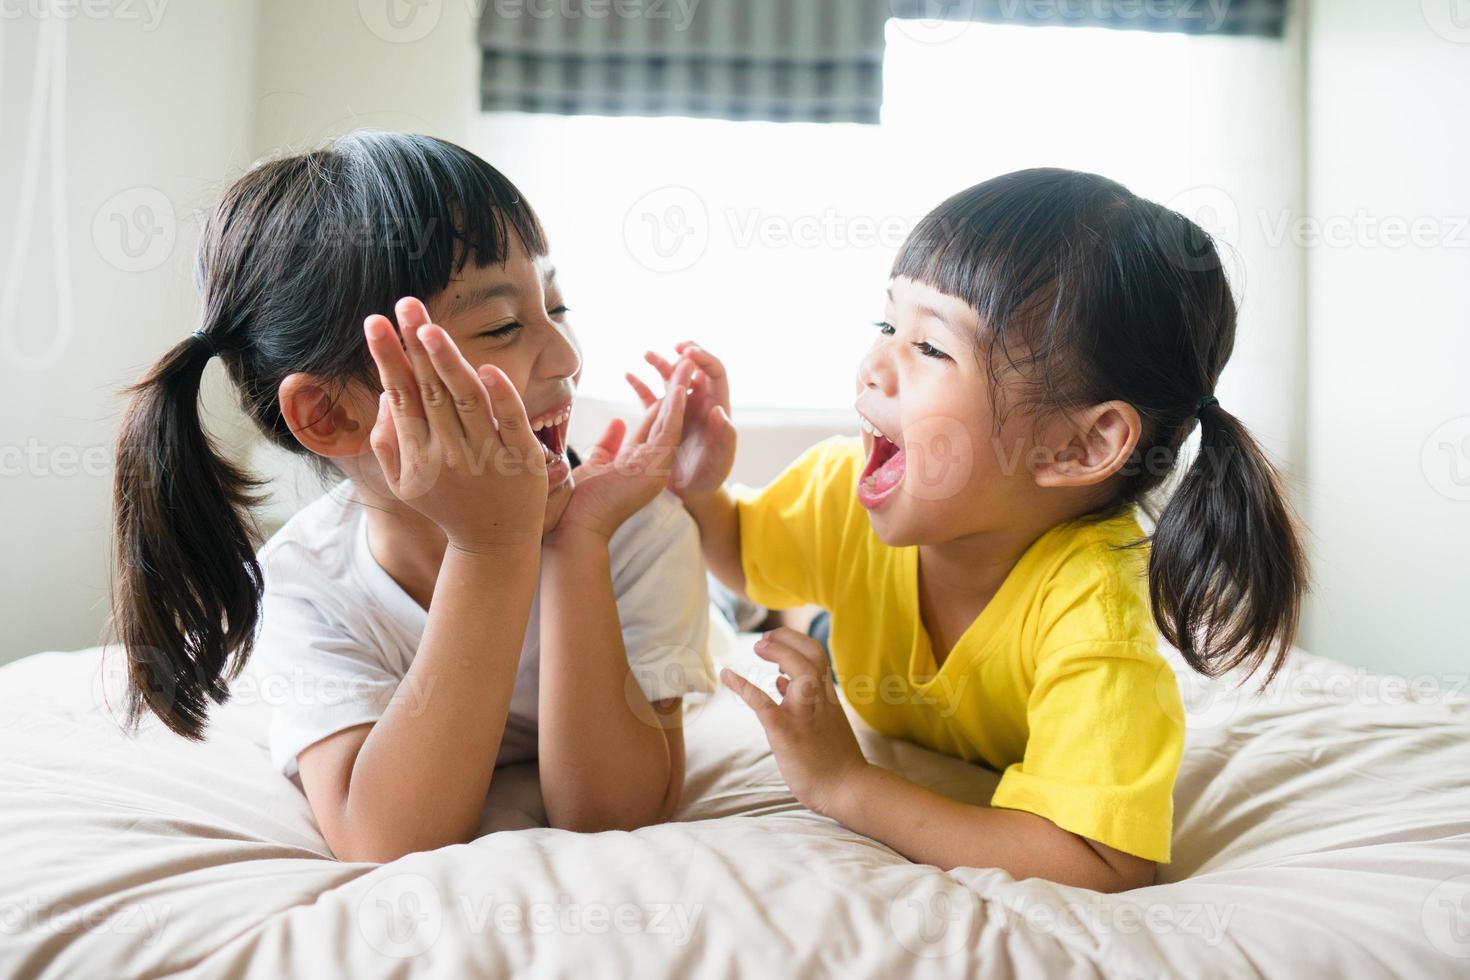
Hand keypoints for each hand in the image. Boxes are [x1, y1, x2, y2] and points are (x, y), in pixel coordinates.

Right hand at [364, 297, 547, 553]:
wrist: (495, 545)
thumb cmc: (448, 506)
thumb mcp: (405, 483)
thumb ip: (388, 442)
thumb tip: (385, 394)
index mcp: (418, 455)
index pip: (400, 396)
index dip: (388, 358)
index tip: (375, 322)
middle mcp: (449, 453)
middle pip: (430, 390)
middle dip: (415, 345)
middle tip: (405, 304)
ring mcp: (487, 455)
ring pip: (465, 400)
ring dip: (448, 362)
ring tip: (431, 328)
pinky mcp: (522, 458)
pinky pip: (510, 421)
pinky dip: (499, 395)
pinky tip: (485, 368)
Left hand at [551, 358, 693, 543]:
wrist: (575, 528)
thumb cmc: (577, 504)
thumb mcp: (595, 465)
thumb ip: (608, 445)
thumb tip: (617, 422)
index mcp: (639, 464)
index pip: (654, 425)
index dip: (663, 400)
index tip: (670, 377)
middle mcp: (653, 465)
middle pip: (669, 418)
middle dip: (678, 388)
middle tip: (686, 361)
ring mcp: (657, 466)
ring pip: (673, 420)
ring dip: (681, 390)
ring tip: (689, 363)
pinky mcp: (656, 466)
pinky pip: (669, 430)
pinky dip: (675, 407)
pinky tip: (679, 386)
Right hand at [626, 342, 735, 498]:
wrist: (692, 494)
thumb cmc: (711, 477)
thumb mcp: (721, 461)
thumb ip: (724, 437)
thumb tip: (718, 411)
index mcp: (715, 407)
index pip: (715, 373)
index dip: (704, 359)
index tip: (687, 353)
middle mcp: (699, 404)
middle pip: (693, 370)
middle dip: (684, 354)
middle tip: (675, 346)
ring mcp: (680, 410)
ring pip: (671, 380)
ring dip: (660, 364)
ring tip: (646, 354)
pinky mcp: (663, 420)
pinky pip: (651, 397)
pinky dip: (640, 385)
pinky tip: (628, 375)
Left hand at [719, 627, 870, 816]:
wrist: (848, 788)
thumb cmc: (836, 760)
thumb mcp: (825, 723)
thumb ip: (806, 701)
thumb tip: (782, 680)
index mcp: (827, 698)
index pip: (817, 656)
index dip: (796, 642)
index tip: (777, 640)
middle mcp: (820, 700)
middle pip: (811, 654)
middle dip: (787, 640)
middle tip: (764, 639)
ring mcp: (804, 714)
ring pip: (799, 670)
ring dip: (777, 652)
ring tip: (758, 646)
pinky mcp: (786, 731)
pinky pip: (763, 702)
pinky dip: (743, 685)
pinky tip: (726, 675)